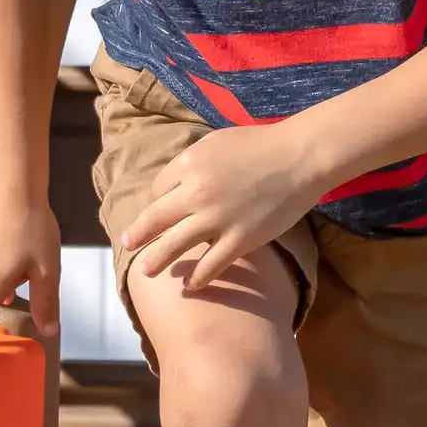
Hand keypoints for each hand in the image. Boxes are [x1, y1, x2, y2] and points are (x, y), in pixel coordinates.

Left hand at [121, 123, 325, 290]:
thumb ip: (192, 161)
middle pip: (155, 219)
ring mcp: (217, 219)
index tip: (162, 210)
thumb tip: (174, 181)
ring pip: (174, 246)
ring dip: (156, 261)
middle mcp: (196, 193)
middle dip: (138, 234)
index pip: (158, 190)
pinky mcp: (240, 239)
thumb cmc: (261, 143)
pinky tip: (191, 285)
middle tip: (126, 244)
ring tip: (146, 272)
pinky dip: (198, 278)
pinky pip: (211, 265)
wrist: (299, 157)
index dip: (158, 201)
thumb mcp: (216, 142)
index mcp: (188, 165)